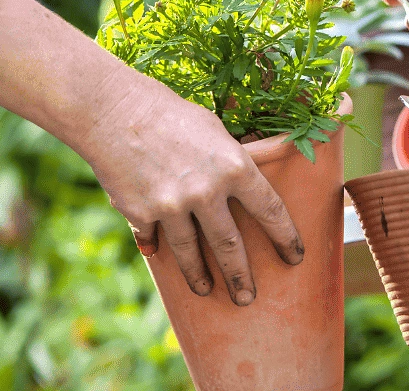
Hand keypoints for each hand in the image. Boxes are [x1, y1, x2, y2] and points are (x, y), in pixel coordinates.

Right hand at [0, 0, 302, 306]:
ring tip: (207, 289)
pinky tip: (160, 254)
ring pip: (191, 253)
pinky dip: (157, 246)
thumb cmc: (171, 114)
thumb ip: (231, 163)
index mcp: (234, 167)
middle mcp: (207, 192)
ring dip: (200, 276)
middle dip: (242, 277)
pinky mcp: (141, 214)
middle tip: (248, 298)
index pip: (270, 211)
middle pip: (231, 246)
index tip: (294, 256)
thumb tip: (245, 188)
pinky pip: (155, 239)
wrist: (114, 111)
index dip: (286, 237)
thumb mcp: (215, 131)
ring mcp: (172, 206)